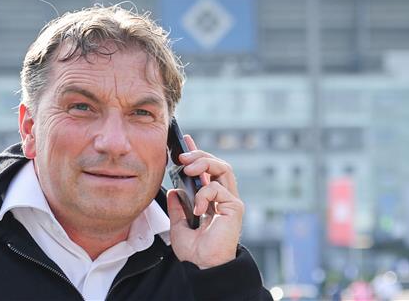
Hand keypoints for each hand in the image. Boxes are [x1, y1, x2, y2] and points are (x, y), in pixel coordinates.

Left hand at [166, 135, 244, 268]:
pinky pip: (218, 188)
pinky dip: (204, 194)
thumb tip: (174, 190)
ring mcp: (230, 201)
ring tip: (187, 169)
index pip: (206, 170)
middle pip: (217, 163)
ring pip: (223, 168)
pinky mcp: (235, 207)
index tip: (185, 142)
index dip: (197, 154)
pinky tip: (197, 208)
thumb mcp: (178, 224)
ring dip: (204, 163)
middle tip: (182, 157)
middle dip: (199, 155)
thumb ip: (178, 206)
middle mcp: (223, 197)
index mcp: (211, 199)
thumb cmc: (195, 250)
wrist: (203, 266)